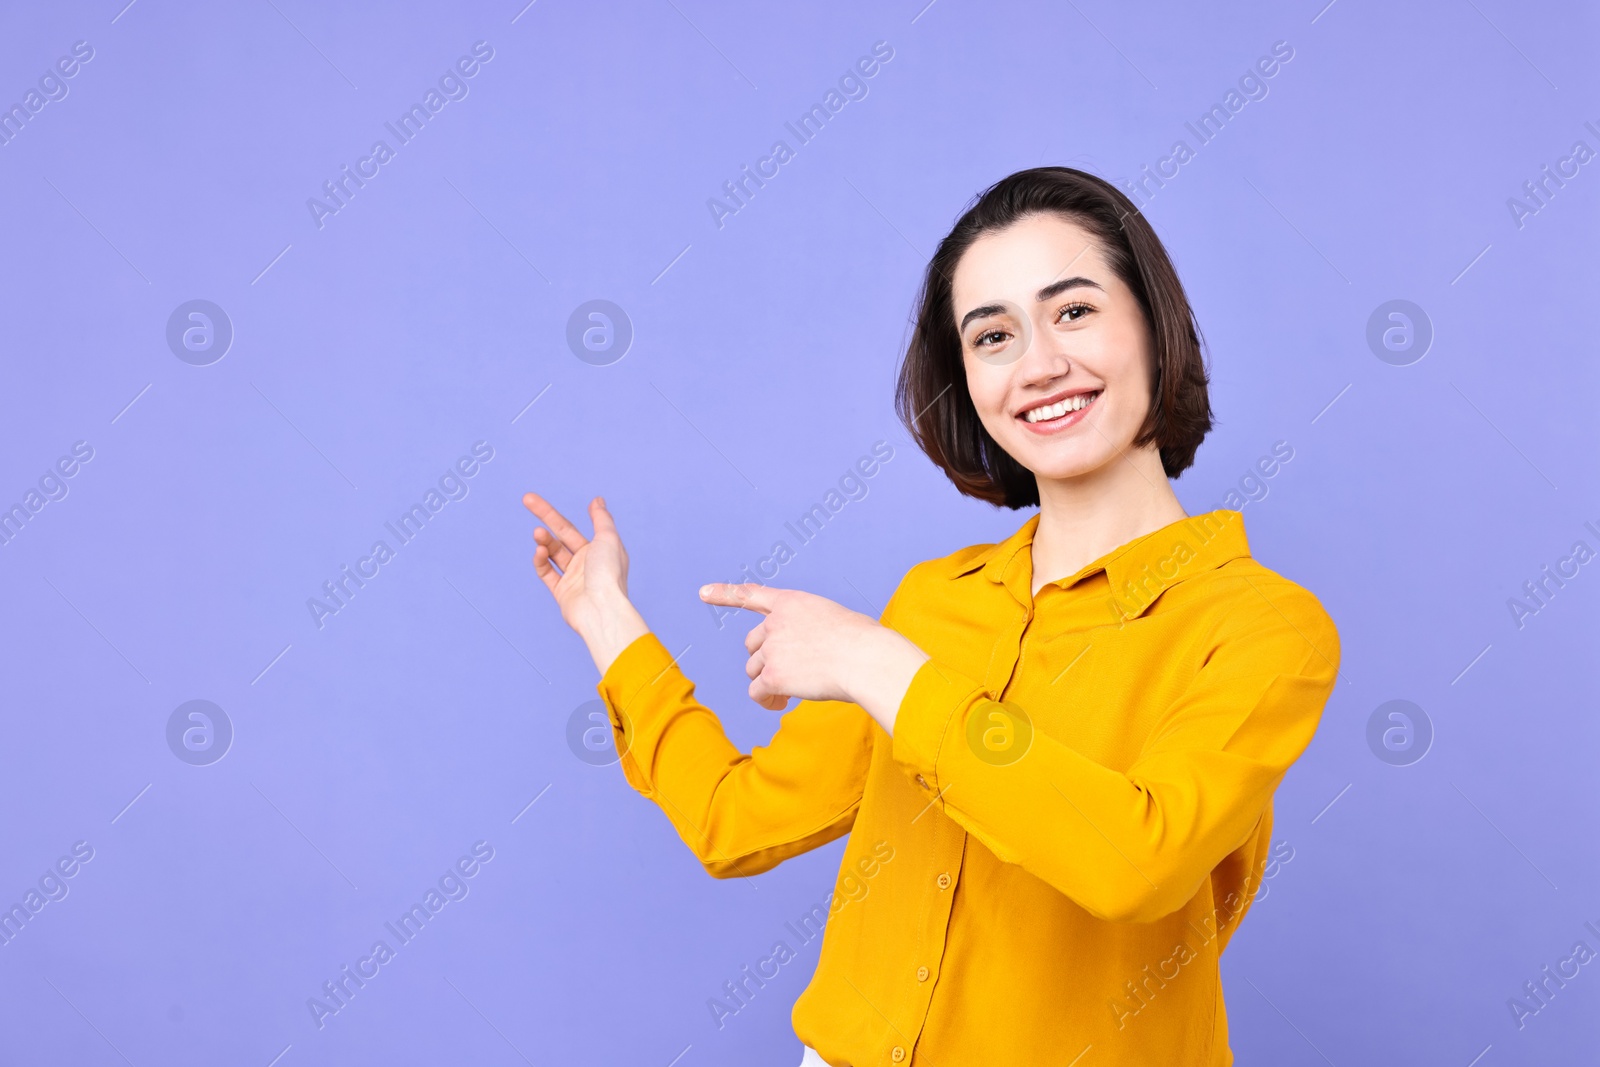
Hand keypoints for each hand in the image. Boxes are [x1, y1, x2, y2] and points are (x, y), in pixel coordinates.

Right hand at [523, 492, 648, 674]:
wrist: (602, 610)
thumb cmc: (609, 574)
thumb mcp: (608, 539)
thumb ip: (601, 519)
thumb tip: (597, 501)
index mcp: (599, 549)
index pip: (572, 527)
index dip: (557, 513)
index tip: (543, 499)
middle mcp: (587, 562)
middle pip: (561, 535)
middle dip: (545, 517)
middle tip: (526, 498)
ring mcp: (574, 578)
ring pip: (553, 553)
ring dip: (544, 541)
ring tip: (537, 533)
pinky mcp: (562, 592)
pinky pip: (547, 573)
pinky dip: (541, 561)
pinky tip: (540, 551)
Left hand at [699, 584, 929, 731]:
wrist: (867, 659)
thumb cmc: (865, 643)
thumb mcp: (836, 620)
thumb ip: (812, 630)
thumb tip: (811, 656)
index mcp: (792, 602)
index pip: (752, 595)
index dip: (725, 593)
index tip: (703, 592)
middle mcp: (776, 623)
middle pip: (752, 645)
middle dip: (764, 660)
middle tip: (788, 675)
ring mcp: (772, 649)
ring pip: (754, 670)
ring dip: (769, 682)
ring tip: (791, 693)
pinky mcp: (773, 676)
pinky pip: (757, 693)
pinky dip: (768, 700)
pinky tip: (784, 704)